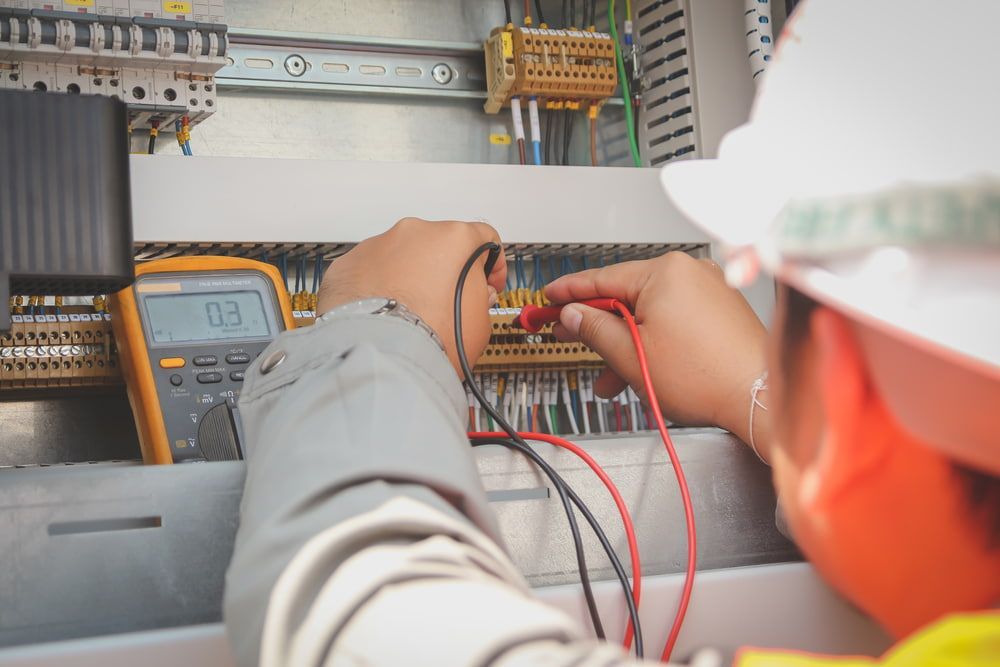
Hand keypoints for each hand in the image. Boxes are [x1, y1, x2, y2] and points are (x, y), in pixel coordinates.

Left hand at [317, 218, 506, 375]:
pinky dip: (377, 288)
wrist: (383, 355)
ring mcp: (377, 245)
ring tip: (409, 314)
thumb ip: (481, 297)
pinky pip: (369, 272)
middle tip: (445, 303)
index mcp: (455, 238)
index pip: (483, 239)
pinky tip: (383, 316)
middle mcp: (414, 233)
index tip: (488, 283)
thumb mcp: (480, 321)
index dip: (491, 265)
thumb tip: (475, 297)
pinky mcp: (349, 264)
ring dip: (407, 278)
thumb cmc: (432, 338)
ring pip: (399, 257)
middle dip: (444, 271)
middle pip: (438, 246)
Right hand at [545, 252, 768, 451]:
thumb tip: (572, 314)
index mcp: (664, 273)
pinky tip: (642, 369)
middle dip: (598, 326)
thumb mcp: (630, 355)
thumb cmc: (706, 376)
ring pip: (649, 313)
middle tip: (571, 335)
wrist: (757, 397)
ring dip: (626, 343)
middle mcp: (688, 272)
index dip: (569, 292)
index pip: (601, 278)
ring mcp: (707, 289)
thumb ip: (594, 329)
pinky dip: (654, 340)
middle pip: (626, 296)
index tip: (550, 298)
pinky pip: (673, 319)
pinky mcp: (719, 309)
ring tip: (610, 377)